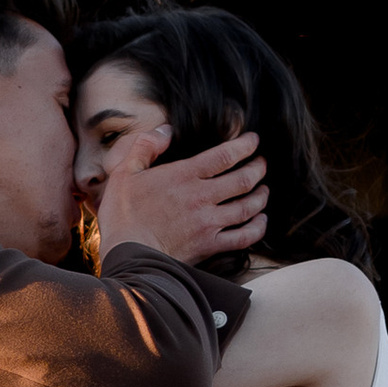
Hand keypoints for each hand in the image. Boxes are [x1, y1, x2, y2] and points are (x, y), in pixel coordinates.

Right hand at [95, 124, 265, 266]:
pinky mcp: (210, 246)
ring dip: (261, 196)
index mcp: (183, 176)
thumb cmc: (123, 215)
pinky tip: (260, 221)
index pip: (224, 156)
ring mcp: (209, 223)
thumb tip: (165, 130)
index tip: (254, 141)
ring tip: (264, 190)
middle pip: (243, 179)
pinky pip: (244, 236)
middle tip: (261, 164)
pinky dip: (257, 227)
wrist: (128, 256)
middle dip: (257, 168)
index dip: (244, 146)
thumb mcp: (124, 173)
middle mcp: (201, 197)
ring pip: (248, 206)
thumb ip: (145, 146)